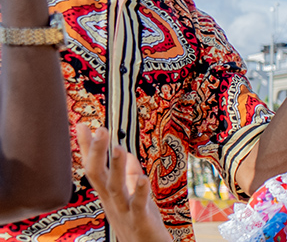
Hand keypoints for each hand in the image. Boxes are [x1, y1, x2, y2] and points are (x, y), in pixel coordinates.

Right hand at [77, 124, 172, 241]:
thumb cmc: (141, 223)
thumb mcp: (134, 195)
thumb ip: (131, 175)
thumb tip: (127, 152)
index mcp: (109, 194)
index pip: (94, 166)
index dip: (87, 147)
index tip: (82, 124)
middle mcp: (112, 201)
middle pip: (97, 175)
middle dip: (96, 153)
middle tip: (99, 129)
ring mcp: (124, 212)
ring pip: (116, 188)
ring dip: (117, 168)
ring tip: (118, 148)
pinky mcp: (140, 221)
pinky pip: (139, 205)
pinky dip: (140, 192)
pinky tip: (143, 178)